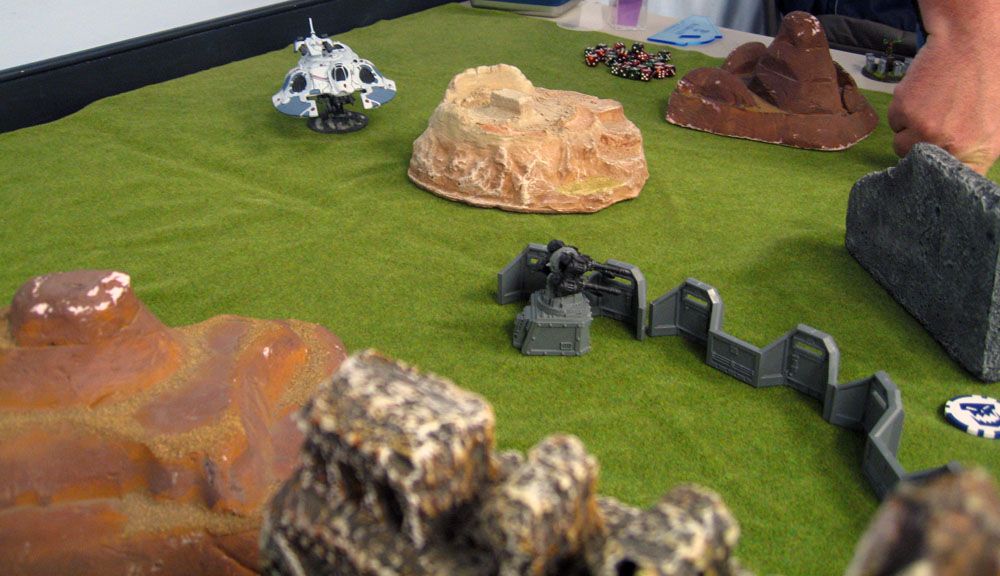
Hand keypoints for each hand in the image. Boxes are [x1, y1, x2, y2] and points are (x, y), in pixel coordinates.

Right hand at [887, 20, 999, 174]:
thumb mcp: (995, 127)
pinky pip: (894, 122)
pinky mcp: (905, 112)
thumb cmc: (988, 83)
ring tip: (932, 105)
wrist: (972, 44)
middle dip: (923, 149)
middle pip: (918, 166)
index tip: (933, 176)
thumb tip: (953, 174)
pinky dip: (903, 109)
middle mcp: (949, 146)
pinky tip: (923, 92)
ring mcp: (924, 130)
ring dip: (910, 129)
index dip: (938, 183)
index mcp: (977, 154)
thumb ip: (974, 155)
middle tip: (939, 123)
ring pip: (901, 145)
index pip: (950, 187)